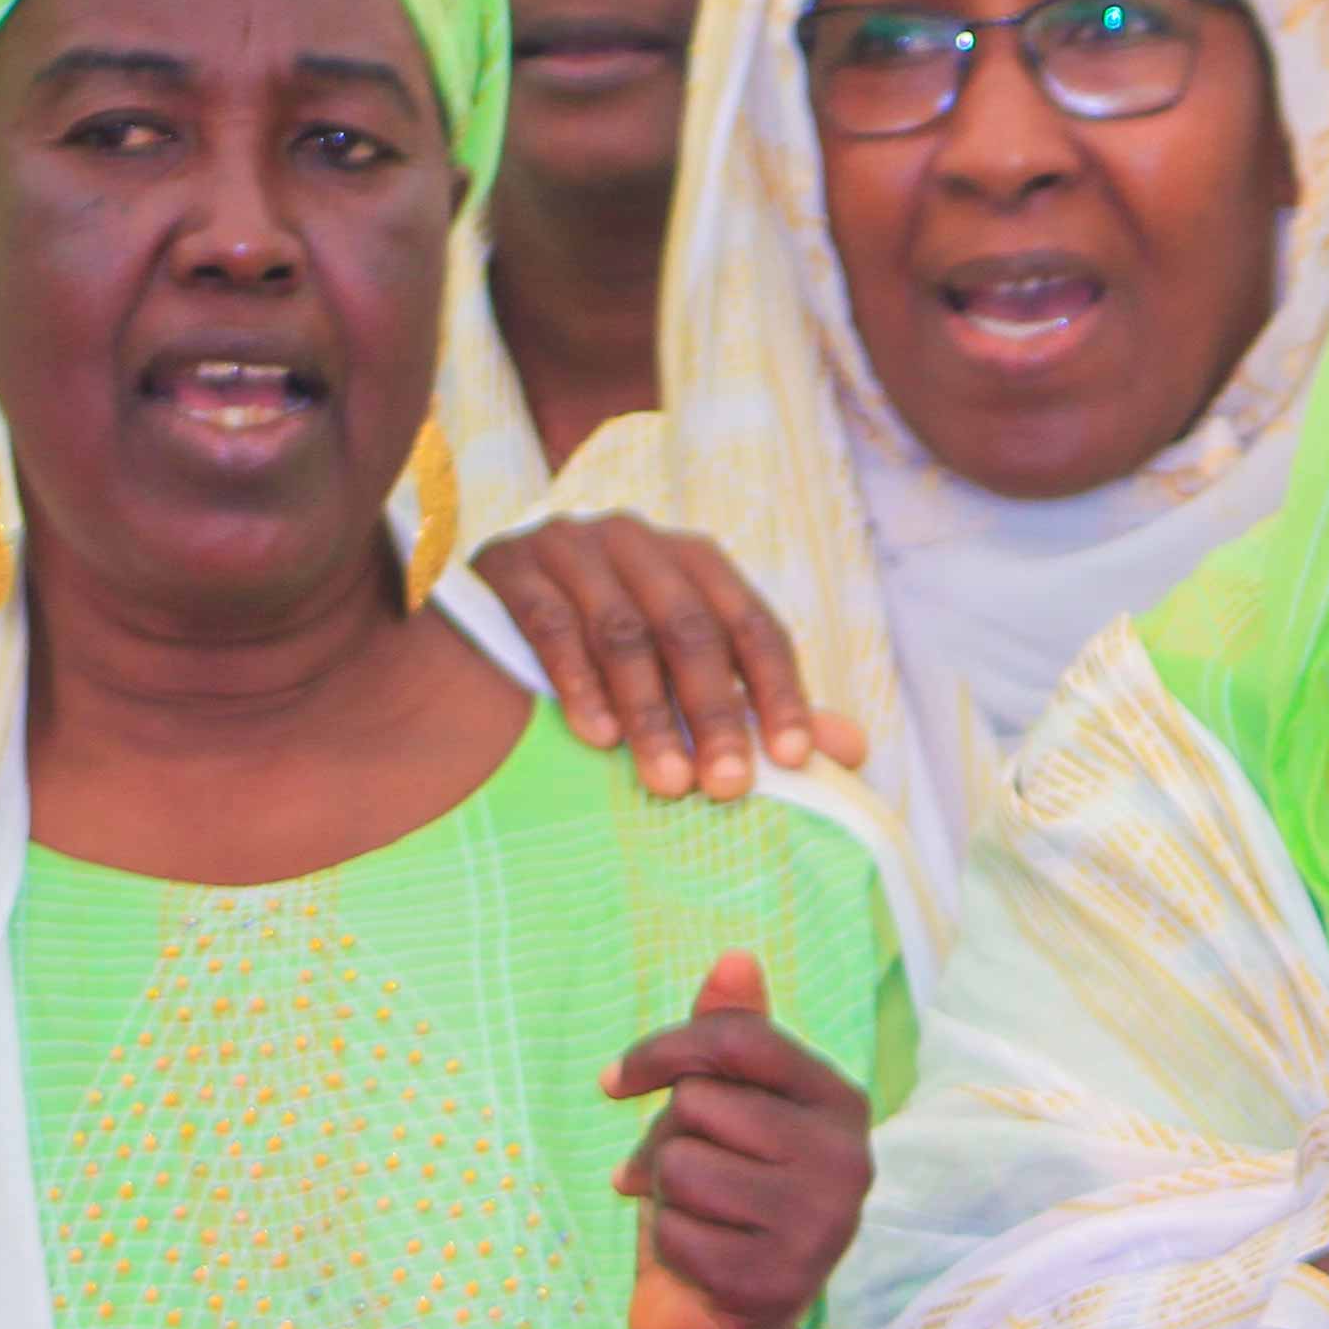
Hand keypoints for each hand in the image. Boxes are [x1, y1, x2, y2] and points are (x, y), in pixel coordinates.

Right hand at [469, 513, 863, 795]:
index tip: (794, 760)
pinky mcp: (506, 565)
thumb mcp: (683, 673)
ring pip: (623, 631)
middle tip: (725, 787)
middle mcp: (635, 540)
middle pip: (689, 629)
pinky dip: (576, 682)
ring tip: (664, 781)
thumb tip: (854, 751)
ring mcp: (567, 546)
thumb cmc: (600, 657)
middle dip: (713, 713)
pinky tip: (596, 736)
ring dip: (649, 712)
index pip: (752, 624)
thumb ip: (759, 706)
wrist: (475, 618)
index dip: (778, 692)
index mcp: (691, 559)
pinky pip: (550, 624)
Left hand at [614, 946, 872, 1328]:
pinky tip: (696, 1265)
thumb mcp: (721, 1114)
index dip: (661, 1051)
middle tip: (681, 1182)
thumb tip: (735, 956)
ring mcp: (819, 1226)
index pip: (740, 1040)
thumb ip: (732, 1040)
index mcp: (842, 1105)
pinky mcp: (776, 1283)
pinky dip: (666, 1247)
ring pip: (682, 1164)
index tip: (616, 1083)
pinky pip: (674, 1230)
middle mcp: (849, 1161)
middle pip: (701, 1102)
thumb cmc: (719, 1206)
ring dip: (666, 1196)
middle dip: (667, 1140)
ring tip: (694, 1221)